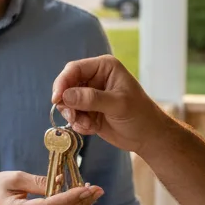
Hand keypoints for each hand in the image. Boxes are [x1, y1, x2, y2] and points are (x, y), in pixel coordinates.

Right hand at [51, 55, 165, 154]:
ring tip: (88, 125)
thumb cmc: (139, 115)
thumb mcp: (118, 105)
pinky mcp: (88, 111)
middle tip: (73, 117)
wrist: (148, 137)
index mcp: (104, 67)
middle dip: (67, 103)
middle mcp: (95, 78)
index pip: (74, 69)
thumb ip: (92, 99)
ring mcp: (90, 96)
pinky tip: (92, 128)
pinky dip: (79, 124)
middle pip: (66, 85)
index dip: (62, 82)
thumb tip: (65, 96)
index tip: (57, 99)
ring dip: (74, 116)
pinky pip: (73, 115)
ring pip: (67, 102)